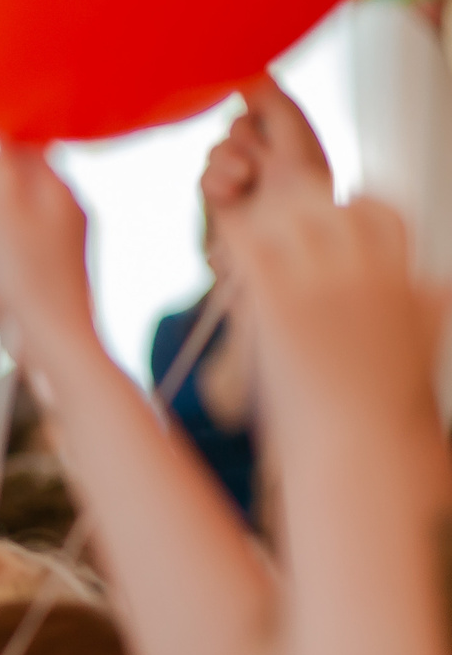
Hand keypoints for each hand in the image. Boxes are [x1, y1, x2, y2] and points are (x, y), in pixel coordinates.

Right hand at [0, 144, 107, 382]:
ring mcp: (67, 246)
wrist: (59, 347)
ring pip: (10, 231)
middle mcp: (70, 212)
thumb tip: (3, 127)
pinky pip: (16, 263)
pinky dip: (1, 276)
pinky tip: (4, 298)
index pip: (28, 149)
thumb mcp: (7, 215)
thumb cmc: (30, 283)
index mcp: (61, 192)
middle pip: (15, 192)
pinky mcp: (59, 275)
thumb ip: (5, 169)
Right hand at [201, 77, 334, 224]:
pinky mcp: (224, 197)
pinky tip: (233, 194)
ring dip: (229, 162)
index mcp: (292, 133)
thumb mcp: (296, 137)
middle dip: (245, 140)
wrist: (287, 240)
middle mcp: (268, 151)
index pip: (261, 103)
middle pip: (236, 124)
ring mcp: (244, 175)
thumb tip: (257, 72)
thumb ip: (276, 104)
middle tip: (263, 164)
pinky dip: (217, 182)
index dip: (258, 113)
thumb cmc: (305, 191)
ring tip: (247, 181)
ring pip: (217, 149)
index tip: (268, 128)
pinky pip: (205, 175)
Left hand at [220, 190, 441, 462]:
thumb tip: (438, 289)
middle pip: (331, 208)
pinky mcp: (282, 306)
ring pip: (290, 219)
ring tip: (247, 226)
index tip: (336, 212)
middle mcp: (367, 274)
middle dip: (304, 208)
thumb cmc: (387, 409)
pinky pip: (252, 249)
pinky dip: (237, 238)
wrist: (362, 448)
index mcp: (401, 278)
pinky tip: (222, 240)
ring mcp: (325, 287)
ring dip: (266, 220)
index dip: (356, 206)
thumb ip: (427, 310)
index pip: (381, 213)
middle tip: (276, 217)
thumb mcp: (421, 347)